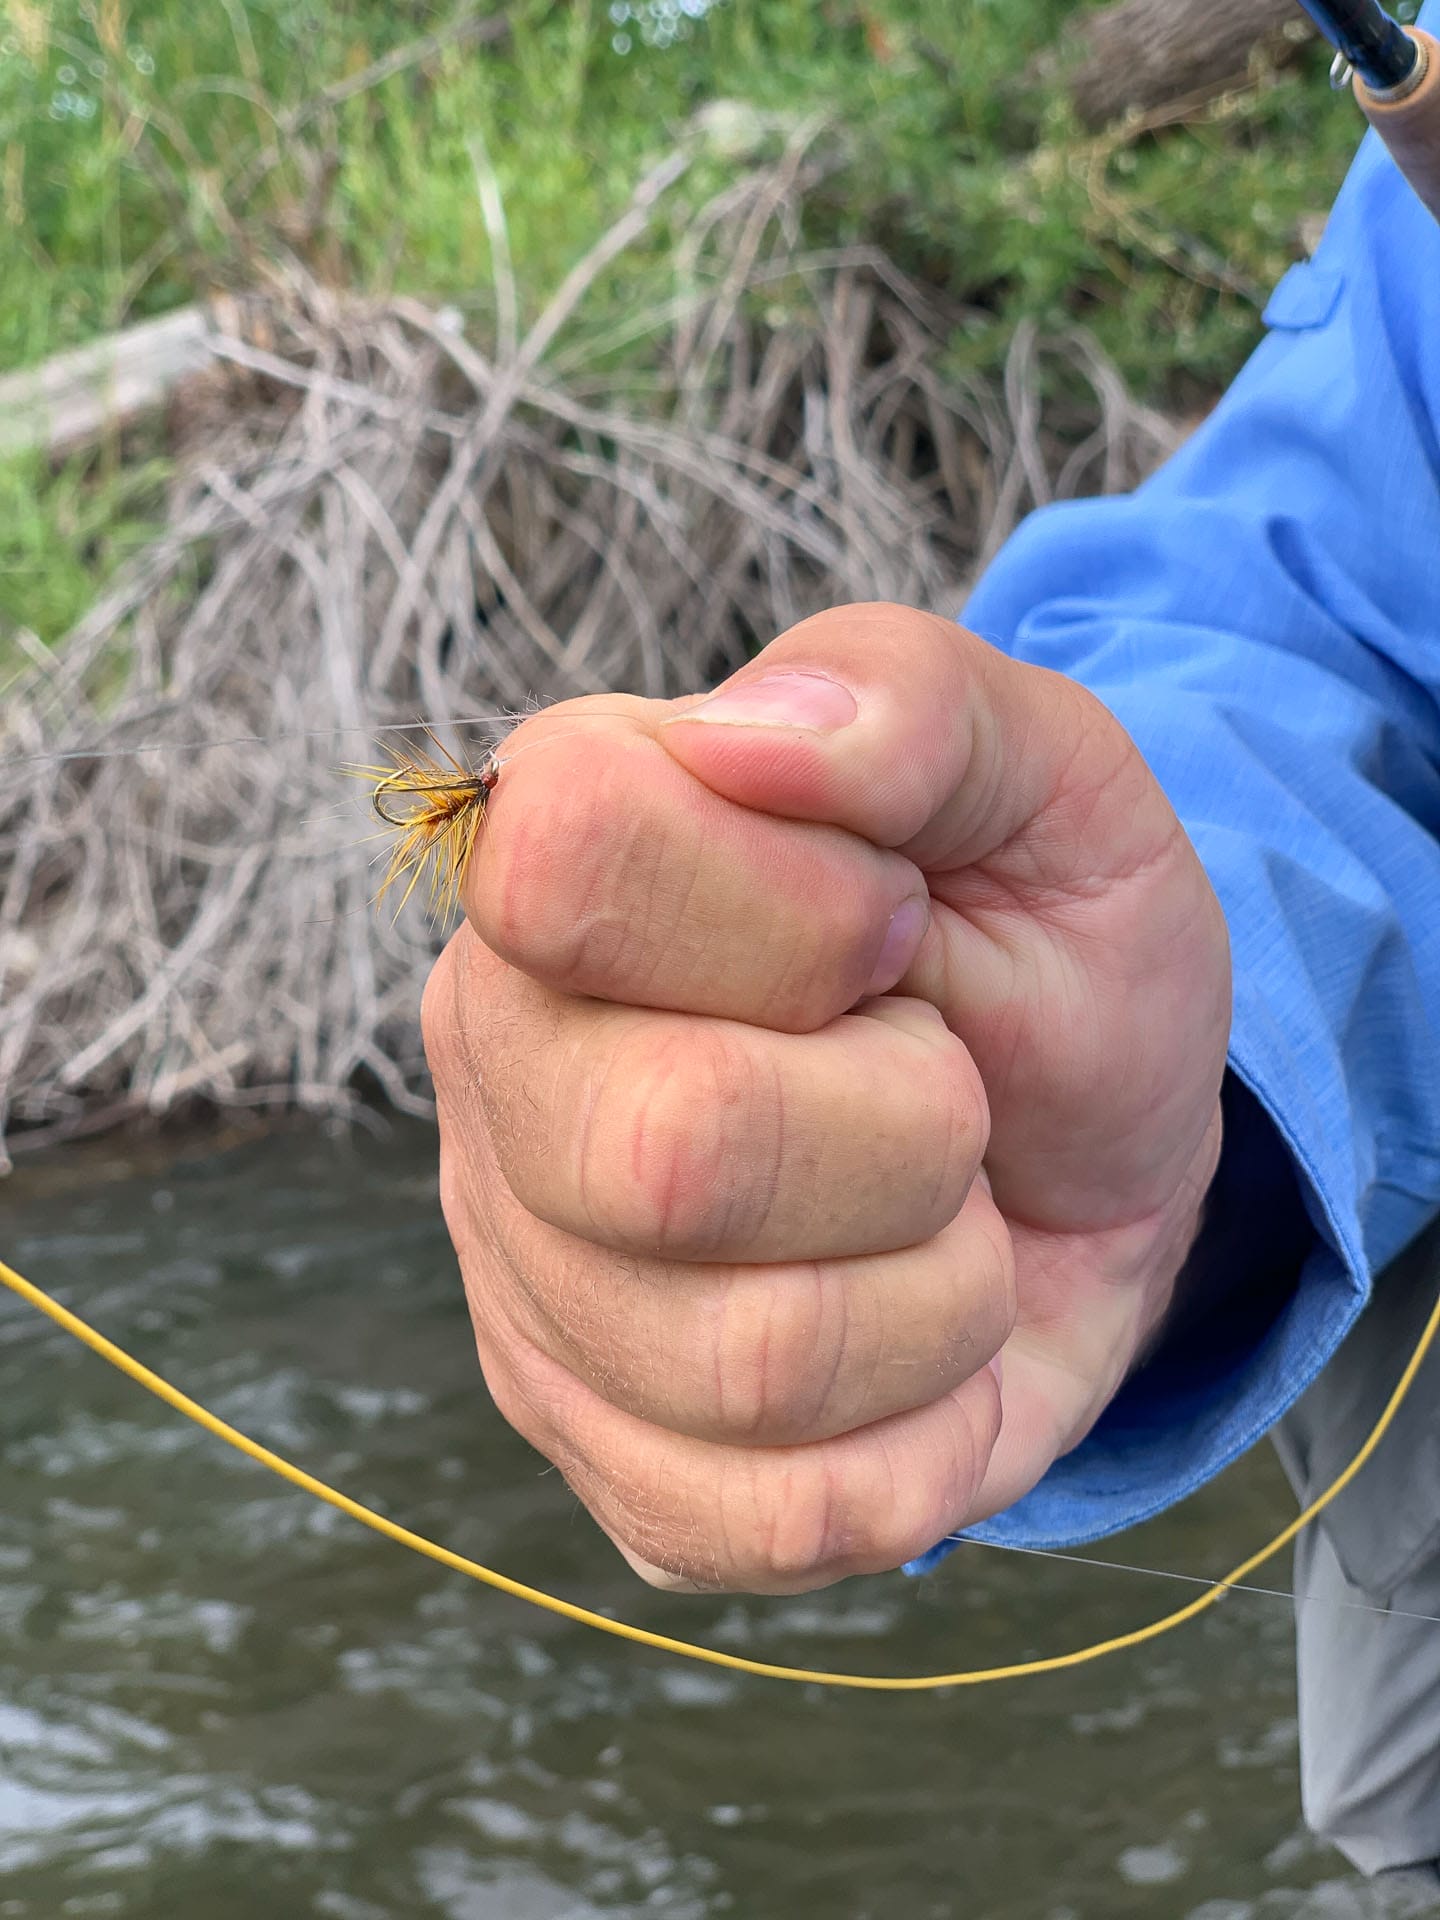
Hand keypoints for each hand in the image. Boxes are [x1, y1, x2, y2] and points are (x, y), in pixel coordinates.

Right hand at [423, 603, 1229, 1592]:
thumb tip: (749, 734)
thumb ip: (913, 706)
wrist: (1089, 1156)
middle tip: (935, 1087)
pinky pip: (778, 1514)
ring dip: (937, 1287)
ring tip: (929, 1210)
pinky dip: (924, 1434)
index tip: (890, 928)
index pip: (578, 863)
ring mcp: (530, 1274)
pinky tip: (911, 1344)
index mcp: (563, 853)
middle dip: (908, 1131)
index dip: (805, 918)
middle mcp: (501, 1062)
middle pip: (670, 1148)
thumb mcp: (1049, 784)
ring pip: (748, 1359)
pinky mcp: (604, 1453)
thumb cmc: (1045, 949)